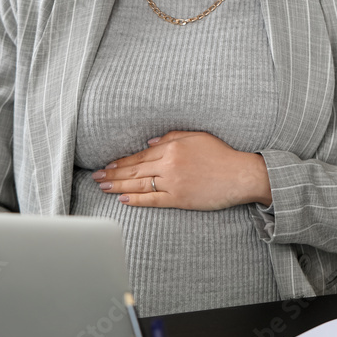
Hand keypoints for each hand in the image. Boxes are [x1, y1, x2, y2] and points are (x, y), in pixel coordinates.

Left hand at [91, 130, 271, 209]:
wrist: (240, 175)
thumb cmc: (221, 154)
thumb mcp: (196, 136)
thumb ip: (171, 136)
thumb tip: (148, 142)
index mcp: (172, 147)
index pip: (140, 155)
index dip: (122, 161)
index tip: (108, 164)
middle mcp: (169, 164)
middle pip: (135, 170)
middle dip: (113, 173)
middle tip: (96, 176)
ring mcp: (173, 182)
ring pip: (139, 185)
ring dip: (119, 186)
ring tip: (103, 187)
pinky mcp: (179, 198)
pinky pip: (153, 200)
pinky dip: (136, 200)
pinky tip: (123, 200)